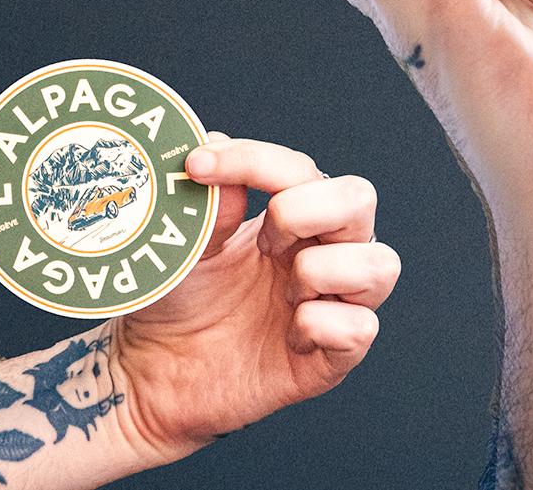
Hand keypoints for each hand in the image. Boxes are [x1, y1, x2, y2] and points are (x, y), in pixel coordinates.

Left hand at [113, 137, 398, 452]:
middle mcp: (323, 251)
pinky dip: (322, 325)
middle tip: (263, 241)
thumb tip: (222, 156)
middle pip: (360, 199)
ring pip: (380, 265)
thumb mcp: (183, 247)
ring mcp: (332, 304)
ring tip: (283, 291)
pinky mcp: (330, 358)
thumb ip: (209, 207)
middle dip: (307, 210)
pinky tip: (287, 334)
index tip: (198, 165)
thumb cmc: (178, 303)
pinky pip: (361, 329)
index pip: (300, 169)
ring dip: (324, 270)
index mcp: (293, 216)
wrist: (153, 376)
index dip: (253, 160)